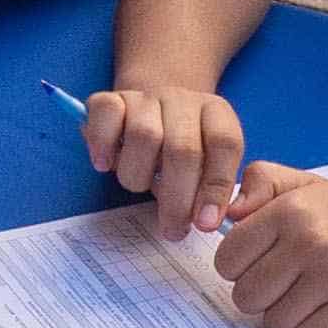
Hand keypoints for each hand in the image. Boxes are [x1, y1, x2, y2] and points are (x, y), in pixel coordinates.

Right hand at [84, 81, 245, 239]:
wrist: (149, 115)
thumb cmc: (181, 154)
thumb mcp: (207, 168)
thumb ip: (216, 192)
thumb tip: (209, 220)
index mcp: (216, 114)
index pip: (225, 144)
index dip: (216, 187)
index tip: (206, 223)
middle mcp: (183, 101)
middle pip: (183, 148)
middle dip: (177, 199)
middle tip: (172, 229)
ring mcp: (146, 98)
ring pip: (143, 136)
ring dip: (139, 175)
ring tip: (140, 186)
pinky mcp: (112, 99)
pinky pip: (106, 115)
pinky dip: (103, 144)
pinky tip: (105, 164)